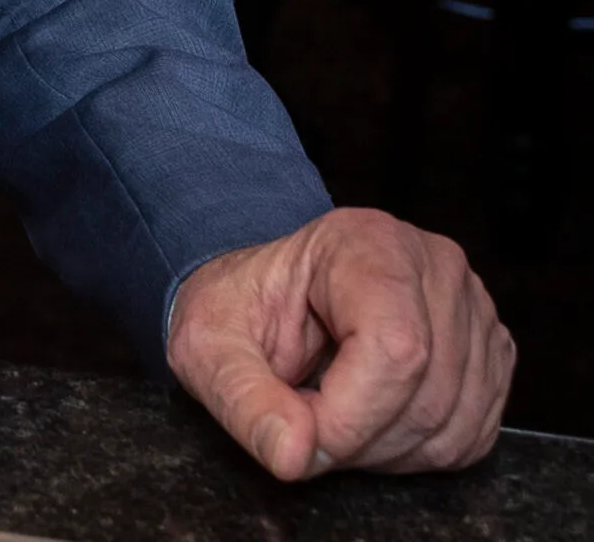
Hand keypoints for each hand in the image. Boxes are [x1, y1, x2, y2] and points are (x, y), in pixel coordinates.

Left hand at [167, 207, 511, 476]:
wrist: (265, 297)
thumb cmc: (239, 310)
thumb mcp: (207, 344)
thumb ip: (242, 398)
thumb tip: (294, 454)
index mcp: (368, 243)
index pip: (395, 349)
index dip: (351, 416)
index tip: (300, 436)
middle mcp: (435, 267)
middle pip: (426, 392)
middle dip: (358, 438)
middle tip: (303, 421)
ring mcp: (473, 311)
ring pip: (451, 424)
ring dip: (383, 450)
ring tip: (330, 415)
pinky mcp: (489, 356)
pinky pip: (470, 436)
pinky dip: (415, 451)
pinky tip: (369, 421)